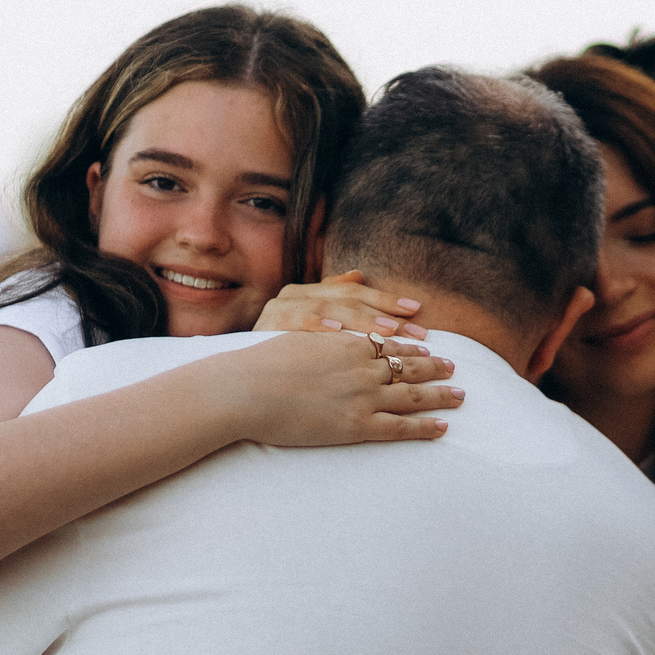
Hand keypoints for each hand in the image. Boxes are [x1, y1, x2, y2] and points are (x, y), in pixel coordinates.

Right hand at [209, 329, 462, 446]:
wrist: (247, 390)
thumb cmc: (262, 361)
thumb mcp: (295, 327)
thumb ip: (323, 312)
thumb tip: (346, 284)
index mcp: (348, 343)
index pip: (390, 344)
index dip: (412, 346)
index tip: (428, 347)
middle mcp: (362, 367)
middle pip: (410, 367)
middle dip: (435, 367)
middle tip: (454, 369)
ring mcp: (363, 397)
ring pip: (413, 395)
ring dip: (440, 395)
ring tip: (460, 396)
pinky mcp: (356, 426)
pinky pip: (400, 427)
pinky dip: (424, 427)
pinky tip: (442, 427)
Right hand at [256, 273, 428, 339]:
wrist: (234, 381)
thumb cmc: (274, 355)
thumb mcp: (303, 322)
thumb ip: (332, 298)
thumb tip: (359, 274)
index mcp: (306, 293)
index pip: (356, 292)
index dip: (387, 300)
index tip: (417, 312)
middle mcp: (295, 297)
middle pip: (350, 301)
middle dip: (387, 317)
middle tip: (419, 333)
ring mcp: (281, 310)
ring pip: (330, 309)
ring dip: (363, 321)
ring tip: (392, 332)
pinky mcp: (269, 329)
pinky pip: (299, 324)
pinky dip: (320, 326)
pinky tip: (341, 334)